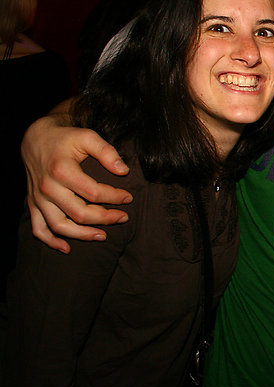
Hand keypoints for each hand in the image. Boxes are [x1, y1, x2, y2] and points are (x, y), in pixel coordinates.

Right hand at [22, 115, 131, 252]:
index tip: (128, 198)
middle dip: (105, 218)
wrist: (36, 138)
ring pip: (59, 226)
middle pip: (79, 213)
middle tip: (123, 217)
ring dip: (82, 234)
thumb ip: (107, 152)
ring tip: (103, 236)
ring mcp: (38, 198)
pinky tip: (67, 248)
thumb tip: (124, 170)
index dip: (114, 197)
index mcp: (62, 170)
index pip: (94, 193)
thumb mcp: (88, 137)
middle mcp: (48, 187)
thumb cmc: (65, 138)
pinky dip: (51, 242)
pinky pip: (38, 229)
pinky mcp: (33, 204)